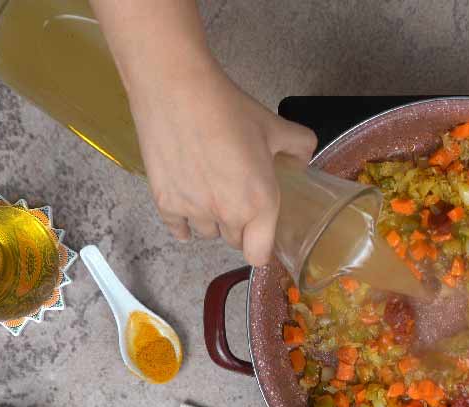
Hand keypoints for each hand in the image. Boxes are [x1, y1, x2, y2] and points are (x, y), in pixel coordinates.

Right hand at [129, 64, 316, 264]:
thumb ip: (299, 147)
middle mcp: (227, 214)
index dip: (261, 246)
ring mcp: (193, 211)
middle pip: (234, 241)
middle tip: (237, 197)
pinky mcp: (165, 202)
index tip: (261, 233)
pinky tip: (188, 203)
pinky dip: (184, 222)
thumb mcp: (275, 126)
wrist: (178, 90)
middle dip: (238, 226)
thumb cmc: (229, 108)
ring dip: (211, 220)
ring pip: (206, 233)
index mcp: (260, 203)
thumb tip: (303, 160)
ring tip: (211, 191)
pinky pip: (178, 229)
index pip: (259, 255)